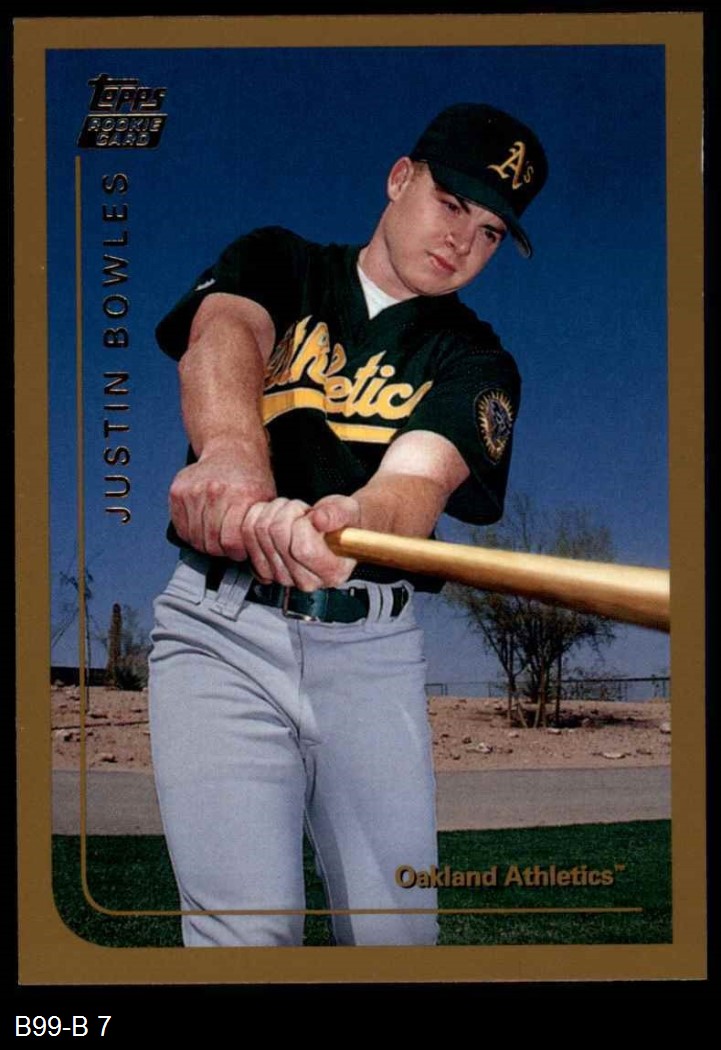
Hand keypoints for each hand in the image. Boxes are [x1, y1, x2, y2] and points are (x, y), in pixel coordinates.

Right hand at [168, 440, 275, 559]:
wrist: (231, 449)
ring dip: (205, 542)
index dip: (236, 553)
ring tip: (217, 535)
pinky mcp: (178, 492)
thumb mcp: (266, 499)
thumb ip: (258, 526)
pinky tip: (203, 526)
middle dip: (221, 550)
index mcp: (240, 496)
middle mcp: (215, 492)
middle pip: (211, 542)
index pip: (231, 542)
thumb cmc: (250, 476)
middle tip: (228, 545)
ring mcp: (193, 491)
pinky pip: (181, 527)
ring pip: (194, 538)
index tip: (239, 552)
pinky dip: (191, 533)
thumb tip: (256, 552)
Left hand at [241, 494, 360, 590]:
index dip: (304, 524)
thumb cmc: (342, 524)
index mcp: (331, 573)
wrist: (332, 531)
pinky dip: (259, 515)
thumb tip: (320, 519)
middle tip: (304, 513)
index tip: (313, 518)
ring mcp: (282, 577)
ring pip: (260, 531)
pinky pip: (247, 532)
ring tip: (293, 515)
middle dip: (290, 512)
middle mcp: (306, 581)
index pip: (303, 549)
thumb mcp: (349, 511)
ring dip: (276, 511)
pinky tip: (277, 518)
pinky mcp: (263, 568)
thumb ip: (338, 514)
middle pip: (278, 536)